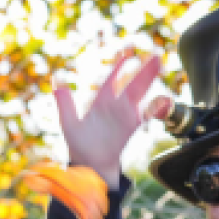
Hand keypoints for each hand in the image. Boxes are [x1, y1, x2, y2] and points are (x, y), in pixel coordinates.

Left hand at [55, 48, 171, 189]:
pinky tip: (162, 100)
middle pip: (131, 84)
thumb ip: (64, 102)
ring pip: (140, 94)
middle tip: (155, 55)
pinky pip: (145, 115)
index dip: (119, 66)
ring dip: (149, 80)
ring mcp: (125, 116)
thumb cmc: (79, 147)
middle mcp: (115, 107)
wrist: (91, 166)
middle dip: (143, 70)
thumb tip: (56, 80)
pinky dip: (154, 108)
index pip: (111, 79)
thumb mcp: (68, 122)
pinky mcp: (131, 128)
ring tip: (159, 67)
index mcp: (100, 102)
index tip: (127, 52)